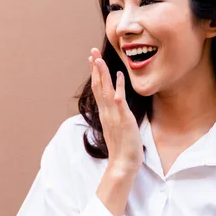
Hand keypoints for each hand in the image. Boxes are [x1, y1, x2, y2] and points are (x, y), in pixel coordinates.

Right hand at [89, 48, 142, 173]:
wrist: (123, 164)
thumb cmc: (122, 148)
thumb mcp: (116, 129)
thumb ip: (114, 118)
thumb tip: (115, 110)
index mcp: (105, 114)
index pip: (97, 90)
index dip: (95, 74)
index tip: (93, 60)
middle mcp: (106, 112)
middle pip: (98, 86)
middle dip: (95, 67)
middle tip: (92, 51)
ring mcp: (113, 115)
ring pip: (105, 89)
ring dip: (102, 73)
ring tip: (99, 58)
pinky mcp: (123, 119)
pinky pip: (119, 99)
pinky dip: (118, 86)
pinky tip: (119, 75)